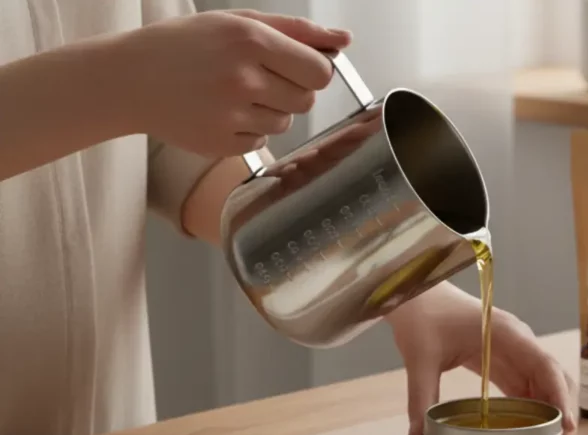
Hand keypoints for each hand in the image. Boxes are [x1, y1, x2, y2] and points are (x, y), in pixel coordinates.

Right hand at [124, 9, 351, 156]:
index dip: (314, 70)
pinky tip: (222, 111)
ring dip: (272, 109)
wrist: (129, 79)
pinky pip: (262, 140)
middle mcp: (242, 78)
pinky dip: (250, 128)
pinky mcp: (221, 144)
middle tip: (261, 77)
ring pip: (287, 121)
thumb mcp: (237, 23)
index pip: (320, 71)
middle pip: (307, 99)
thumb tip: (343, 39)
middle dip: (293, 89)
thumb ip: (296, 30)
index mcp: (250, 41)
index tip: (298, 66)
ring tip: (235, 93)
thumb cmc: (185, 46)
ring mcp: (231, 115)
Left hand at [388, 283, 578, 434]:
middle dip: (564, 414)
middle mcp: (518, 342)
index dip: (559, 396)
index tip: (567, 426)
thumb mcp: (420, 359)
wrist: (417, 296)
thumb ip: (421, 399)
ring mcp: (514, 351)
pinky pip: (527, 386)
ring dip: (554, 415)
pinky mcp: (504, 360)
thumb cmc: (423, 318)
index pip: (544, 365)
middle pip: (553, 379)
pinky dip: (536, 410)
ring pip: (545, 385)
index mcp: (505, 333)